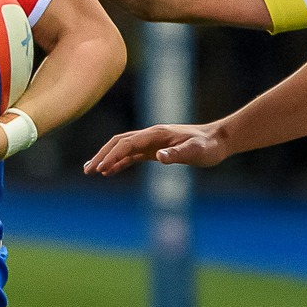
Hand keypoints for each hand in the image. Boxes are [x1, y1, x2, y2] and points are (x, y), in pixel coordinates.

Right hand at [84, 123, 227, 176]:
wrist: (218, 140)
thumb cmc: (208, 146)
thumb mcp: (196, 151)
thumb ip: (177, 154)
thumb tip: (160, 158)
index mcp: (155, 134)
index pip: (127, 144)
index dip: (112, 156)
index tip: (100, 169)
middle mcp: (150, 136)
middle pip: (118, 143)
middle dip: (101, 155)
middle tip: (87, 170)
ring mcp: (151, 143)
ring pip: (122, 148)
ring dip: (106, 158)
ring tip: (91, 171)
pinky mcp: (155, 150)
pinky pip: (131, 155)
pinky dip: (119, 162)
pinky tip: (110, 172)